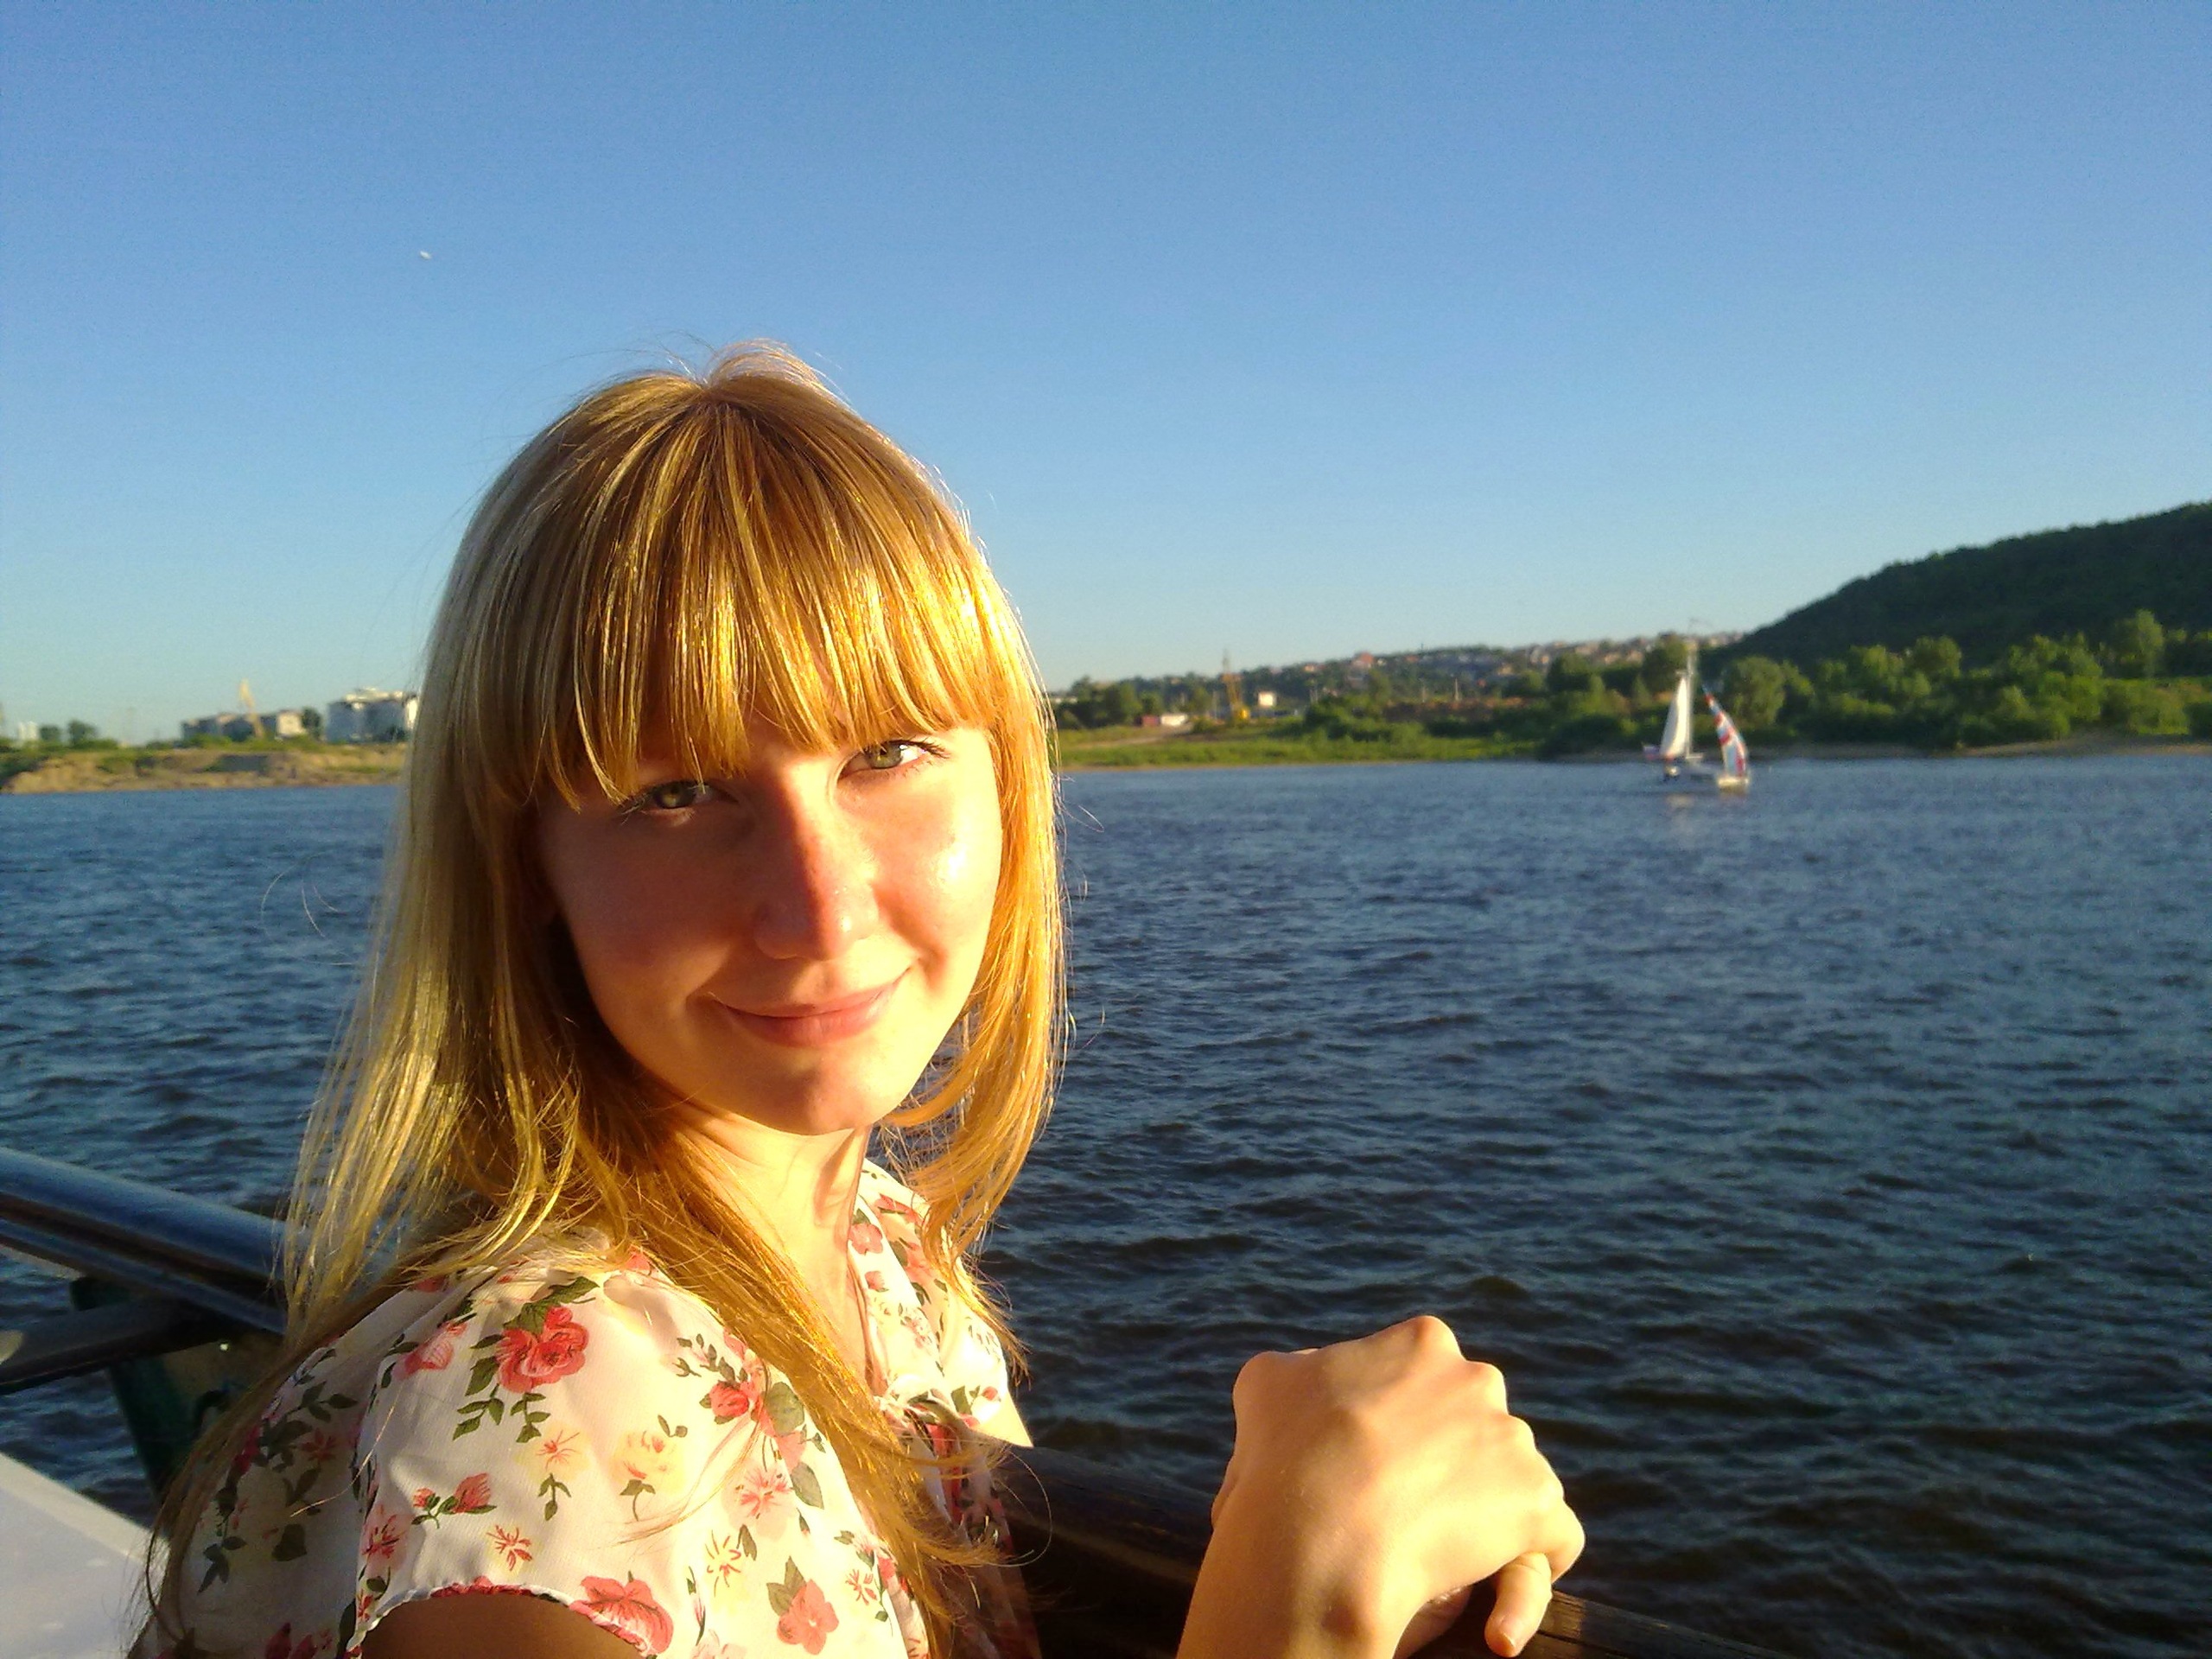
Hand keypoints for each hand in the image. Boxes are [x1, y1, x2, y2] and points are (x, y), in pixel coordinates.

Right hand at [1190, 1316, 1581, 1658]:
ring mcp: (1514, 1440)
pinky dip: (1533, 1565)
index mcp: (1420, 1344)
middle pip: (1475, 1422)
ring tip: (1440, 1553)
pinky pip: (1553, 1536)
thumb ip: (1305, 1373)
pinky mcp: (1536, 1501)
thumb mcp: (1271, 1383)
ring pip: (1511, 1479)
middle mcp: (1478, 1380)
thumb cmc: (1284, 1455)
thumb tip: (1306, 1379)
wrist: (1320, 1527)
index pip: (1428, 1374)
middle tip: (1405, 1506)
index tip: (1376, 1459)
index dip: (1403, 1420)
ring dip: (1485, 1511)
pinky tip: (1499, 1599)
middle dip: (1451, 1459)